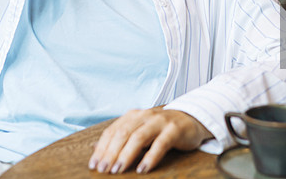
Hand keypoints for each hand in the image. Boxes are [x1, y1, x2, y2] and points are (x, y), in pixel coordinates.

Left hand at [88, 108, 212, 173]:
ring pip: (139, 137)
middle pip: (123, 133)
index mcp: (133, 116)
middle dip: (110, 153)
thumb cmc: (161, 128)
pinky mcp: (174, 130)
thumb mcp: (139, 129)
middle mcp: (144, 116)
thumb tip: (94, 148)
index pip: (112, 131)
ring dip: (126, 155)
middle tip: (103, 170)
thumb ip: (119, 137)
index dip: (101, 148)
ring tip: (118, 170)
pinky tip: (142, 169)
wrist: (192, 119)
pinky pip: (160, 144)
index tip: (94, 165)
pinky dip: (150, 157)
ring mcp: (160, 121)